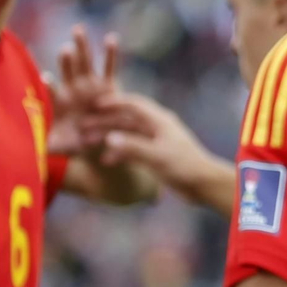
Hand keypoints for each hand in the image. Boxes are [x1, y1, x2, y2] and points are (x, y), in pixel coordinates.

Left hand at [48, 25, 120, 155]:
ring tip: (78, 30)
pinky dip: (110, 53)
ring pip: (85, 62)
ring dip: (82, 46)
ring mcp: (90, 84)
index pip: (54, 92)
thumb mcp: (60, 146)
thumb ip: (45, 147)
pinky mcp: (107, 84)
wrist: (95, 140)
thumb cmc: (74, 143)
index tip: (46, 77)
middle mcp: (74, 88)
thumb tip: (29, 152)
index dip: (50, 85)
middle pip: (68, 70)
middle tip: (65, 48)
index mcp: (61, 102)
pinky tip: (111, 38)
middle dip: (66, 58)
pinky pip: (109, 67)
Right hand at [85, 93, 216, 191]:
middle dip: (104, 121)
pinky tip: (106, 161)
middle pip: (126, 119)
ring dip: (108, 137)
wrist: (203, 184)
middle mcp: (157, 127)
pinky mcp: (156, 154)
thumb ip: (133, 147)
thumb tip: (108, 138)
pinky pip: (133, 149)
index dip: (113, 102)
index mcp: (160, 120)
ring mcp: (156, 140)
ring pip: (127, 134)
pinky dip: (119, 152)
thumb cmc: (184, 166)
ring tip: (87, 142)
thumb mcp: (157, 157)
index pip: (133, 104)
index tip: (93, 105)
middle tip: (83, 125)